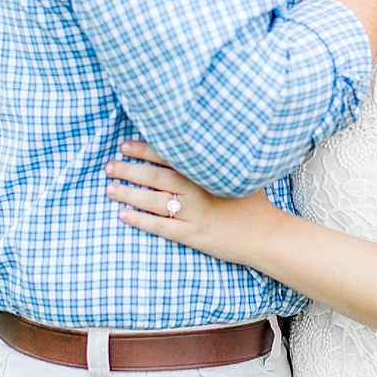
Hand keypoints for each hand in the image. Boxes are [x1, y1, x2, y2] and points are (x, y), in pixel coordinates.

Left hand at [104, 140, 275, 265]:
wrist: (267, 234)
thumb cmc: (255, 203)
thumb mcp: (244, 173)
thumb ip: (223, 159)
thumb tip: (207, 141)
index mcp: (208, 173)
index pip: (171, 156)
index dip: (146, 150)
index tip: (126, 145)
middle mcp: (198, 191)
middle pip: (157, 177)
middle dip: (130, 169)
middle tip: (109, 165)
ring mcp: (194, 214)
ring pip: (154, 201)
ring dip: (129, 193)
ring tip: (109, 188)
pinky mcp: (192, 235)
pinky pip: (160, 227)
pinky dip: (140, 220)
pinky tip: (122, 215)